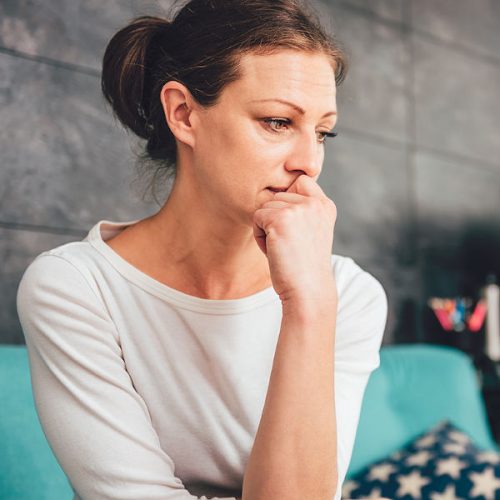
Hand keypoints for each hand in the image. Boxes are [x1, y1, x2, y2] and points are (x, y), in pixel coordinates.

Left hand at [253, 175, 336, 302]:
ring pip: (266, 207)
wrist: (308, 291)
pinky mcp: (280, 218)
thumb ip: (303, 210)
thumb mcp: (312, 231)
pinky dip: (259, 236)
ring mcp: (298, 209)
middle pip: (278, 196)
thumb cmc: (304, 266)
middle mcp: (314, 203)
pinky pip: (256, 218)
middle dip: (276, 219)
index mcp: (325, 205)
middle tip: (289, 244)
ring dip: (267, 228)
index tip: (294, 227)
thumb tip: (276, 193)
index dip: (289, 200)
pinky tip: (275, 251)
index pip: (301, 181)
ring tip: (283, 248)